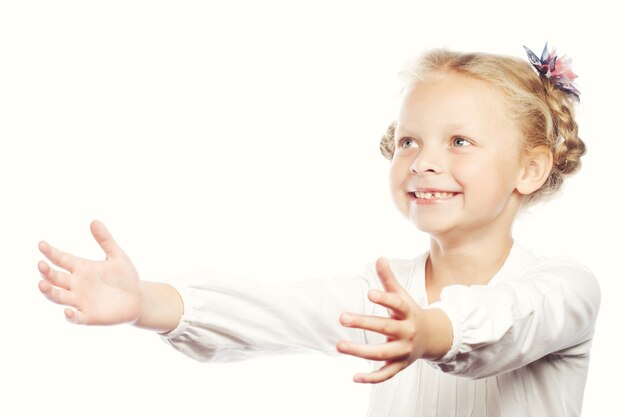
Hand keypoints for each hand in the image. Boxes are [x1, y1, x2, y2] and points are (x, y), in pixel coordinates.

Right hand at [37, 220, 141, 324]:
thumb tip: (94, 221)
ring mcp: (81, 301)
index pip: (61, 259)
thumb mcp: (117, 256)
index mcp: (82, 268)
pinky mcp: (89, 316)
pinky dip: (70, 315)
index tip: (41, 244)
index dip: (51, 253)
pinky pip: (76, 317)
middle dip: (47, 272)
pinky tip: (68, 311)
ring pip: (59, 297)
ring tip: (42, 284)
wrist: (139, 298)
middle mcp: (77, 284)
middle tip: (41, 265)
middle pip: (56, 278)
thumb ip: (105, 240)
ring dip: (50, 292)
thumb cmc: (126, 276)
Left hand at [336, 257, 446, 383]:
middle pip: (385, 327)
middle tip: (342, 317)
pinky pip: (386, 374)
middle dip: (364, 323)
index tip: (369, 293)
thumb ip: (388, 279)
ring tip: (339, 345)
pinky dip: (372, 378)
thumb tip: (379, 258)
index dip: (384, 298)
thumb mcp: (402, 296)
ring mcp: (404, 350)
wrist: (433, 337)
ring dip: (360, 351)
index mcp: (407, 312)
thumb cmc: (409, 313)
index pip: (397, 304)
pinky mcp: (400, 365)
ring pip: (382, 353)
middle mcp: (407, 332)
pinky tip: (354, 377)